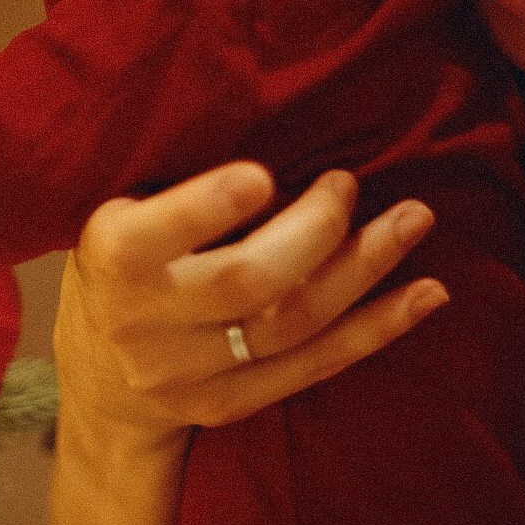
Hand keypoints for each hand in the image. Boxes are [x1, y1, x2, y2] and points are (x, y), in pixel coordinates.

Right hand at [55, 161, 447, 437]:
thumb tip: (260, 119)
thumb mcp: (117, 204)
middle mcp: (143, 322)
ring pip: (291, 325)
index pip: (155, 237)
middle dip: (313, 230)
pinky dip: (377, 329)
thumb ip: (169, 172)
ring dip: (363, 270)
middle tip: (348, 183)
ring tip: (413, 221)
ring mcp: (187, 374)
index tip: (261, 173)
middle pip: (244, 283)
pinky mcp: (229, 406)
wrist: (98, 379)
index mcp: (110, 256)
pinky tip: (426, 295)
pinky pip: (314, 368)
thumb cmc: (120, 256)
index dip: (208, 208)